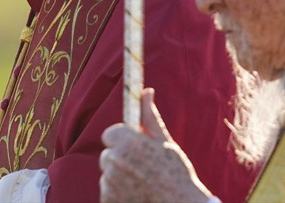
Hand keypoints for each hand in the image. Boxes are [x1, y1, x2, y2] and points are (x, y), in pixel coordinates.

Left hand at [100, 88, 214, 202]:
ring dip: (120, 176)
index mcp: (128, 141)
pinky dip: (118, 193)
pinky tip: (136, 193)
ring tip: (142, 182)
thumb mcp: (164, 141)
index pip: (110, 134)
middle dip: (121, 157)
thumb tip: (146, 92)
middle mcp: (115, 160)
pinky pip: (108, 191)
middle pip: (109, 153)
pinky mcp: (108, 200)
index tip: (134, 147)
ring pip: (108, 173)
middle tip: (142, 166)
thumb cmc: (176, 173)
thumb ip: (149, 117)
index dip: (122, 140)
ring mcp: (110, 182)